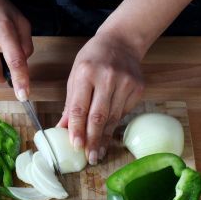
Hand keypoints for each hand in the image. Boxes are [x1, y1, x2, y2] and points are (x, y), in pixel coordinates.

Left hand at [57, 30, 143, 163]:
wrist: (121, 42)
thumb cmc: (93, 58)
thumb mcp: (75, 75)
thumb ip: (70, 103)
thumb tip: (62, 129)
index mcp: (86, 72)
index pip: (80, 106)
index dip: (77, 128)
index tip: (76, 145)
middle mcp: (107, 77)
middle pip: (98, 116)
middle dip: (92, 139)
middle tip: (89, 157)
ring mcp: (125, 82)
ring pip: (113, 117)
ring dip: (104, 138)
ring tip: (97, 152)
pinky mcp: (138, 88)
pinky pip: (123, 112)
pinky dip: (114, 125)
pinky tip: (108, 134)